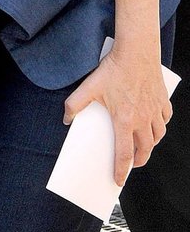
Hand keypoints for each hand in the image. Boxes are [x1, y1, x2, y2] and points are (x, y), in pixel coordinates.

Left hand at [64, 41, 170, 185]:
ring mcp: (155, 109)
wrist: (137, 50)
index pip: (124, 154)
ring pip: (158, 135)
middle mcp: (143, 119)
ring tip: (143, 147)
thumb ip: (74, 105)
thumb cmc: (113, 69)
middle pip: (145, 149)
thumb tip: (67, 119)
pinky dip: (161, 126)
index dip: (121, 170)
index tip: (118, 181)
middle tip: (132, 165)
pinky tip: (155, 125)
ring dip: (150, 145)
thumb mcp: (88, 87)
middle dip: (138, 161)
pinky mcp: (162, 99)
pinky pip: (165, 118)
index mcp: (124, 121)